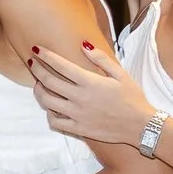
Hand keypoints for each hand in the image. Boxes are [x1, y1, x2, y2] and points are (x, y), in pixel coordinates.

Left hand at [27, 40, 155, 149]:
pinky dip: (49, 113)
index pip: (61, 65)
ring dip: (39, 91)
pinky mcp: (78, 128)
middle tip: (32, 63)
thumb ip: (100, 59)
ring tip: (38, 85)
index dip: (46, 56)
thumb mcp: (121, 74)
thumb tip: (83, 45)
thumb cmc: (132, 97)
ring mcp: (77, 114)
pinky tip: (51, 108)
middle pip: (48, 82)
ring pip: (47, 102)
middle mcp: (80, 98)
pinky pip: (55, 122)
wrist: (140, 125)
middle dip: (37, 70)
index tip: (36, 49)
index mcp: (90, 82)